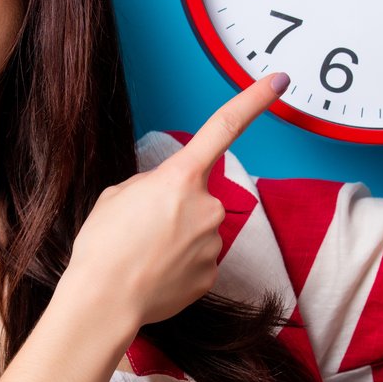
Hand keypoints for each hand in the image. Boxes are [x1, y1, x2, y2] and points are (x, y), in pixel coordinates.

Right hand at [69, 73, 287, 327]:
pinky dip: (178, 266)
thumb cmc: (103, 245)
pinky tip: (155, 275)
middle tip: (140, 229)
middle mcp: (207, 206)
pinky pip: (197, 261)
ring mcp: (213, 243)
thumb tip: (167, 196)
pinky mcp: (211, 275)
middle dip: (174, 207)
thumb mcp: (117, 196)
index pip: (224, 128)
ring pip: (197, 231)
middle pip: (197, 197)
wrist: (104, 301)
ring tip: (142, 255)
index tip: (279, 80)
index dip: (254, 100)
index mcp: (180, 177)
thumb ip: (151, 186)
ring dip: (175, 238)